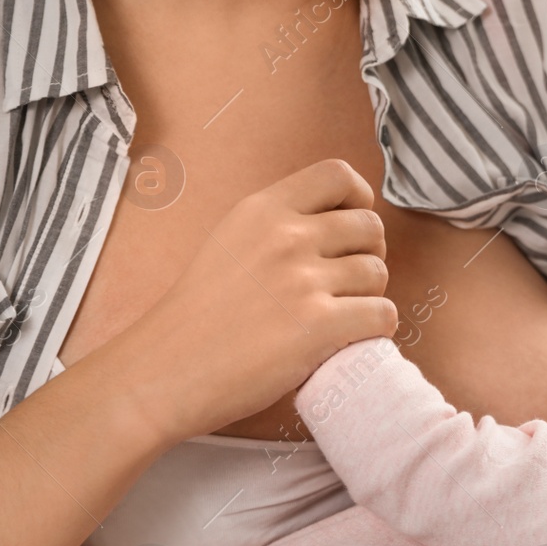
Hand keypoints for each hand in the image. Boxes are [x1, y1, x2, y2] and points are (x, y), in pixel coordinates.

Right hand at [121, 159, 398, 439]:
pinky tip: (349, 339)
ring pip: (378, 274)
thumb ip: (277, 226)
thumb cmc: (197, 316)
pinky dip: (376, 329)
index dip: (360, 201)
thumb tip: (338, 222)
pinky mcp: (318, 325)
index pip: (338, 174)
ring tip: (341, 315)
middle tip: (347, 284)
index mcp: (262, 210)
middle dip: (369, 255)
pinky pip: (382, 315)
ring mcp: (303, 280)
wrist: (164, 371)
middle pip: (370, 227)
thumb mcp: (230, 242)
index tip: (352, 230)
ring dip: (370, 296)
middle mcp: (286, 237)